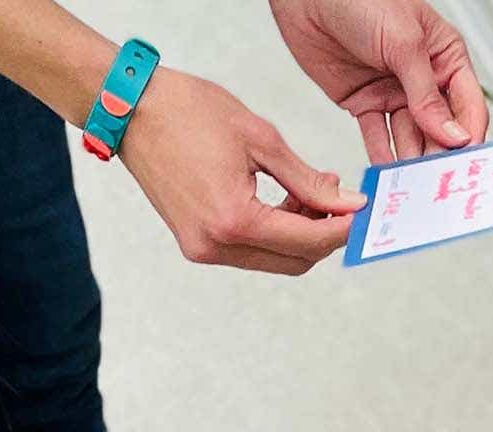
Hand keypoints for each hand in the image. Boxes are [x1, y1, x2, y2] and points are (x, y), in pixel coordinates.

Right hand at [119, 67, 364, 272]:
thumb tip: (345, 202)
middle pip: (295, 261)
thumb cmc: (188, 112)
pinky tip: (283, 200)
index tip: (361, 209)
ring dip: (299, 235)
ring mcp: (203, 249)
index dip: (342, 227)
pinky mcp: (196, 243)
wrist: (131, 109)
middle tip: (339, 201)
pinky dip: (273, 232)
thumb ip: (307, 180)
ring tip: (309, 192)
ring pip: (274, 260)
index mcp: (234, 220)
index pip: (308, 241)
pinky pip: (250, 251)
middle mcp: (216, 245)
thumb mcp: (260, 139)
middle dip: (324, 235)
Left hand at [269, 0, 488, 164]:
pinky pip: (378, 137)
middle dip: (441, 157)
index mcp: (445, 58)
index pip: (467, 106)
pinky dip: (383, 158)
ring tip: (415, 188)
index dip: (469, 136)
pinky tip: (388, 177)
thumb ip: (426, 93)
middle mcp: (424, 79)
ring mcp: (394, 93)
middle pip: (441, 130)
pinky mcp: (365, 103)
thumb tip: (452, 134)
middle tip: (441, 186)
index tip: (466, 165)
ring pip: (411, 139)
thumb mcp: (404, 42)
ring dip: (413, 163)